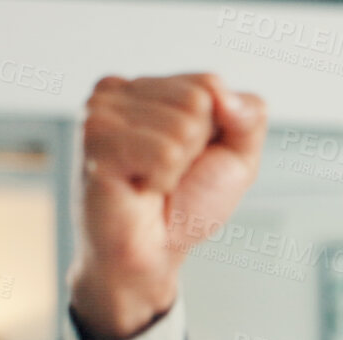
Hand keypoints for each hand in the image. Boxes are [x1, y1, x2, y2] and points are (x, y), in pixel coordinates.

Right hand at [69, 72, 266, 339]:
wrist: (153, 253)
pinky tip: (137, 188)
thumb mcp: (238, 156)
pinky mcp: (94, 141)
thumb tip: (224, 93)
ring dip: (177, 168)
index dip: (217, 130)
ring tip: (149, 182)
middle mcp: (116, 92)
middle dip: (197, 148)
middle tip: (167, 174)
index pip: (209, 82)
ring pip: (182, 126)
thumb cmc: (187, 204)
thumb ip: (248, 116)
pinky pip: (163, 152)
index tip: (189, 158)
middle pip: (197, 100)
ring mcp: (99, 113)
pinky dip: (162, 180)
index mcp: (146, 87)